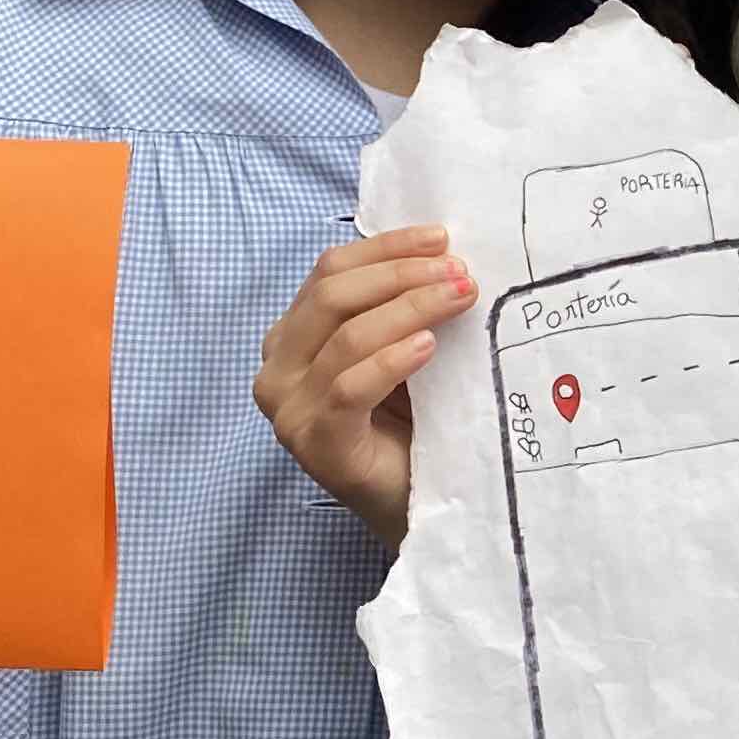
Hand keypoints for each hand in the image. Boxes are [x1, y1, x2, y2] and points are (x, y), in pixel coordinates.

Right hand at [256, 227, 477, 553]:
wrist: (418, 501)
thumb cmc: (411, 423)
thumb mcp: (400, 350)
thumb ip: (397, 306)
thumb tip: (440, 251)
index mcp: (293, 336)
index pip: (330, 271)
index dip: (385, 248)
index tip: (440, 237)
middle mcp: (277, 367)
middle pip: (333, 295)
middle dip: (401, 274)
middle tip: (459, 272)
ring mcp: (289, 409)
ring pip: (346, 336)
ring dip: (410, 308)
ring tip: (460, 297)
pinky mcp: (314, 444)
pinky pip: (348, 388)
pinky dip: (390, 361)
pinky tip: (428, 346)